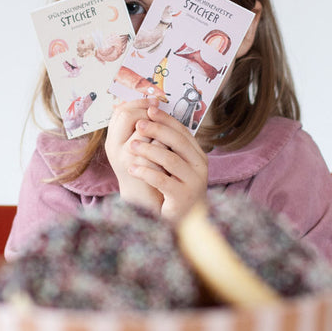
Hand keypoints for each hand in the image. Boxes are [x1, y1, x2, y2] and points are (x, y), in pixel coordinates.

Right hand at [105, 98, 163, 213]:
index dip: (137, 102)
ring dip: (158, 125)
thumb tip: (151, 103)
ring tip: (165, 128)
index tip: (154, 100)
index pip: (119, 111)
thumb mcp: (137, 146)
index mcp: (112, 140)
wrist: (145, 198)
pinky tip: (171, 144)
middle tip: (160, 109)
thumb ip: (140, 128)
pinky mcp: (142, 167)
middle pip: (128, 116)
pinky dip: (166, 141)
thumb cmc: (145, 167)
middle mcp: (114, 147)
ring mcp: (126, 157)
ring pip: (143, 128)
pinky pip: (157, 144)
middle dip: (147, 110)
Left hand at [127, 103, 207, 220]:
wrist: (186, 220)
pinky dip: (146, 172)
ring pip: (170, 160)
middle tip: (139, 124)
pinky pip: (163, 181)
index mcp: (197, 154)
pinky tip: (133, 169)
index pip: (182, 131)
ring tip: (131, 147)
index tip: (149, 109)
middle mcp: (199, 166)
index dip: (166, 119)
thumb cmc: (175, 188)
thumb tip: (145, 120)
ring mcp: (194, 181)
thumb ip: (167, 146)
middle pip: (178, 142)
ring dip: (149, 150)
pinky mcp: (183, 197)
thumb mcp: (174, 165)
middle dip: (157, 130)